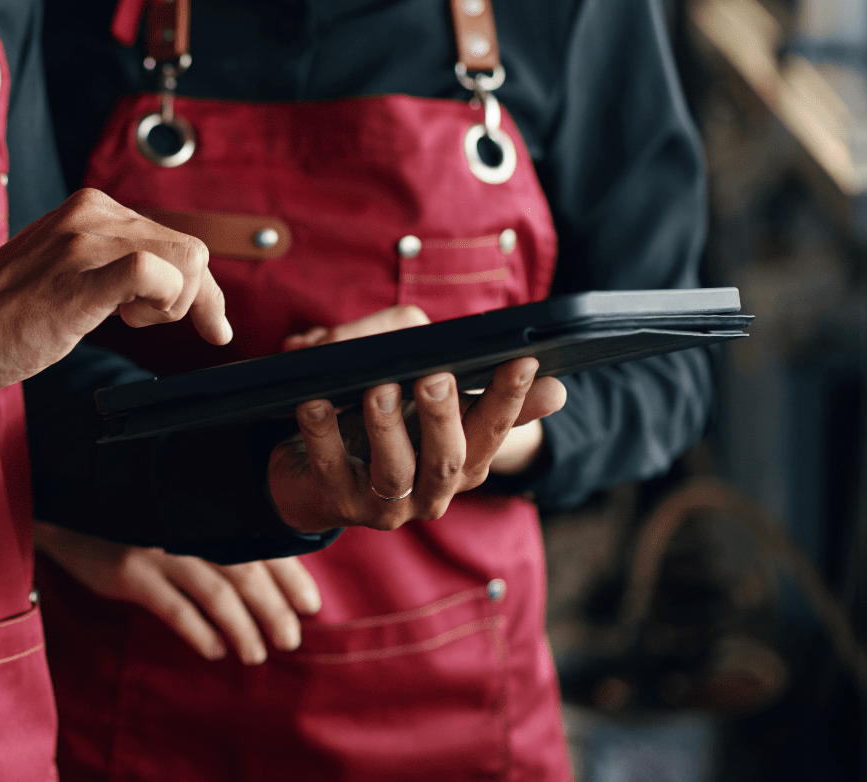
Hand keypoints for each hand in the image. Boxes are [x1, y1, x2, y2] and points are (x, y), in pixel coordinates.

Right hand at [0, 188, 231, 390]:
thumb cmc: (9, 314)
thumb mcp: (70, 268)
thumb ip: (115, 262)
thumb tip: (172, 282)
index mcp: (92, 208)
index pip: (176, 239)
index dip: (203, 288)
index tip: (213, 324)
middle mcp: (92, 213)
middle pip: (191, 250)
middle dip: (195, 299)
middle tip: (148, 324)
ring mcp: (85, 241)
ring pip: (184, 260)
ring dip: (173, 305)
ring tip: (126, 319)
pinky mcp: (80, 275)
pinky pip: (153, 273)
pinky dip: (162, 302)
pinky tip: (129, 319)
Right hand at [34, 522, 320, 663]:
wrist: (65, 504)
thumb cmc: (131, 514)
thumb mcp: (175, 516)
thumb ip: (217, 537)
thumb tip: (273, 579)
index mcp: (207, 509)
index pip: (263, 543)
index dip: (292, 576)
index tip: (312, 606)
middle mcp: (188, 525)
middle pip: (247, 570)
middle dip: (274, 610)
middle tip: (290, 640)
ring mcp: (158, 546)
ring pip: (216, 592)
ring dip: (242, 628)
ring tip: (256, 655)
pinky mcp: (128, 571)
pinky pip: (174, 608)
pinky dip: (199, 632)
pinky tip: (214, 651)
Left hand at [283, 304, 558, 477]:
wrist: (309, 478)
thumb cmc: (377, 427)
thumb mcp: (425, 402)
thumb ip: (469, 381)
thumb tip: (557, 391)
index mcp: (463, 462)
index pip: (494, 431)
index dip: (512, 399)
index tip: (523, 360)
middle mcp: (433, 492)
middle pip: (448, 459)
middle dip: (444, 416)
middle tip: (436, 376)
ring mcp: (386, 506)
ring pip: (394, 472)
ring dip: (387, 428)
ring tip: (378, 389)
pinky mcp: (337, 504)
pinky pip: (330, 469)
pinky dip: (322, 434)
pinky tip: (314, 403)